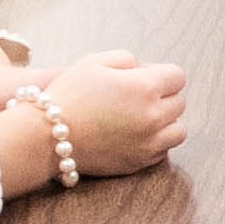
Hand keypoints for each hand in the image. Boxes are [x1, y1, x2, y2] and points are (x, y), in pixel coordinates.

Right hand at [44, 48, 188, 176]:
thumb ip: (128, 60)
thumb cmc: (68, 94)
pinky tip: (133, 135)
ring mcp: (148, 143)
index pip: (177, 76)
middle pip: (179, 103)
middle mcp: (153, 116)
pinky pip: (162, 151)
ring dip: (166, 122)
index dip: (160, 74)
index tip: (142, 78)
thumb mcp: (95, 61)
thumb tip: (146, 71)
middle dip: (162, 96)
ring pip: (178, 131)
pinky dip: (154, 143)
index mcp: (145, 87)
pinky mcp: (138, 163)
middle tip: (136, 97)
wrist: (46, 136)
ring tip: (142, 118)